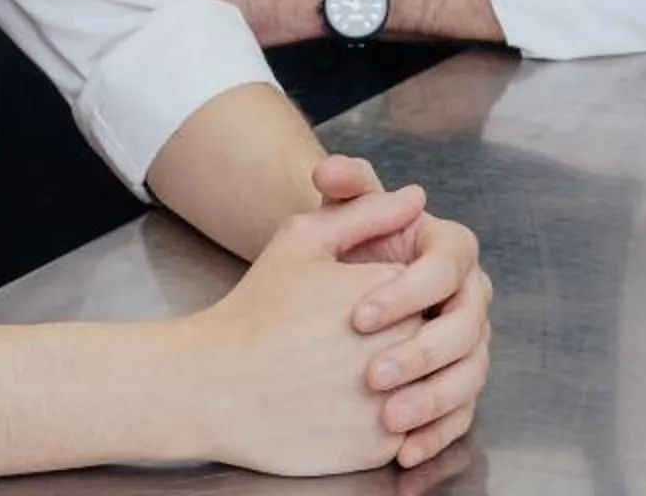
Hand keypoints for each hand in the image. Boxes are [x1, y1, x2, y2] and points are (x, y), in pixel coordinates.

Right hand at [182, 188, 428, 475]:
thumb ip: (366, 212)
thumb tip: (414, 198)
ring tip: (348, 373)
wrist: (214, 386)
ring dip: (404, 381)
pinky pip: (408, 431)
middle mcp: (405, 346)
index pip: (429, 283)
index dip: (400, 289)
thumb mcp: (303, 240)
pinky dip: (385, 420)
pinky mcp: (381, 447)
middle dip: (404, 333)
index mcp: (392, 288)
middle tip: (349, 340)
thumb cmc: (256, 309)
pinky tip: (343, 405)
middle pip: (431, 334)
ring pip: (425, 386)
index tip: (361, 300)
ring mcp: (397, 401)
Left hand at [312, 155, 492, 467]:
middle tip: (374, 375)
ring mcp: (470, 343)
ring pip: (469, 375)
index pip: (445, 269)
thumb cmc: (345, 249)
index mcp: (451, 249)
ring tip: (389, 418)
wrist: (336, 291)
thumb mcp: (340, 214)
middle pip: (466, 327)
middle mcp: (470, 296)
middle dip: (422, 353)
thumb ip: (343, 188)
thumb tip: (332, 171)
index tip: (359, 316)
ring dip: (432, 400)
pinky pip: (461, 413)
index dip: (406, 292)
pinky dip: (436, 433)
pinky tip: (403, 448)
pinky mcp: (458, 382)